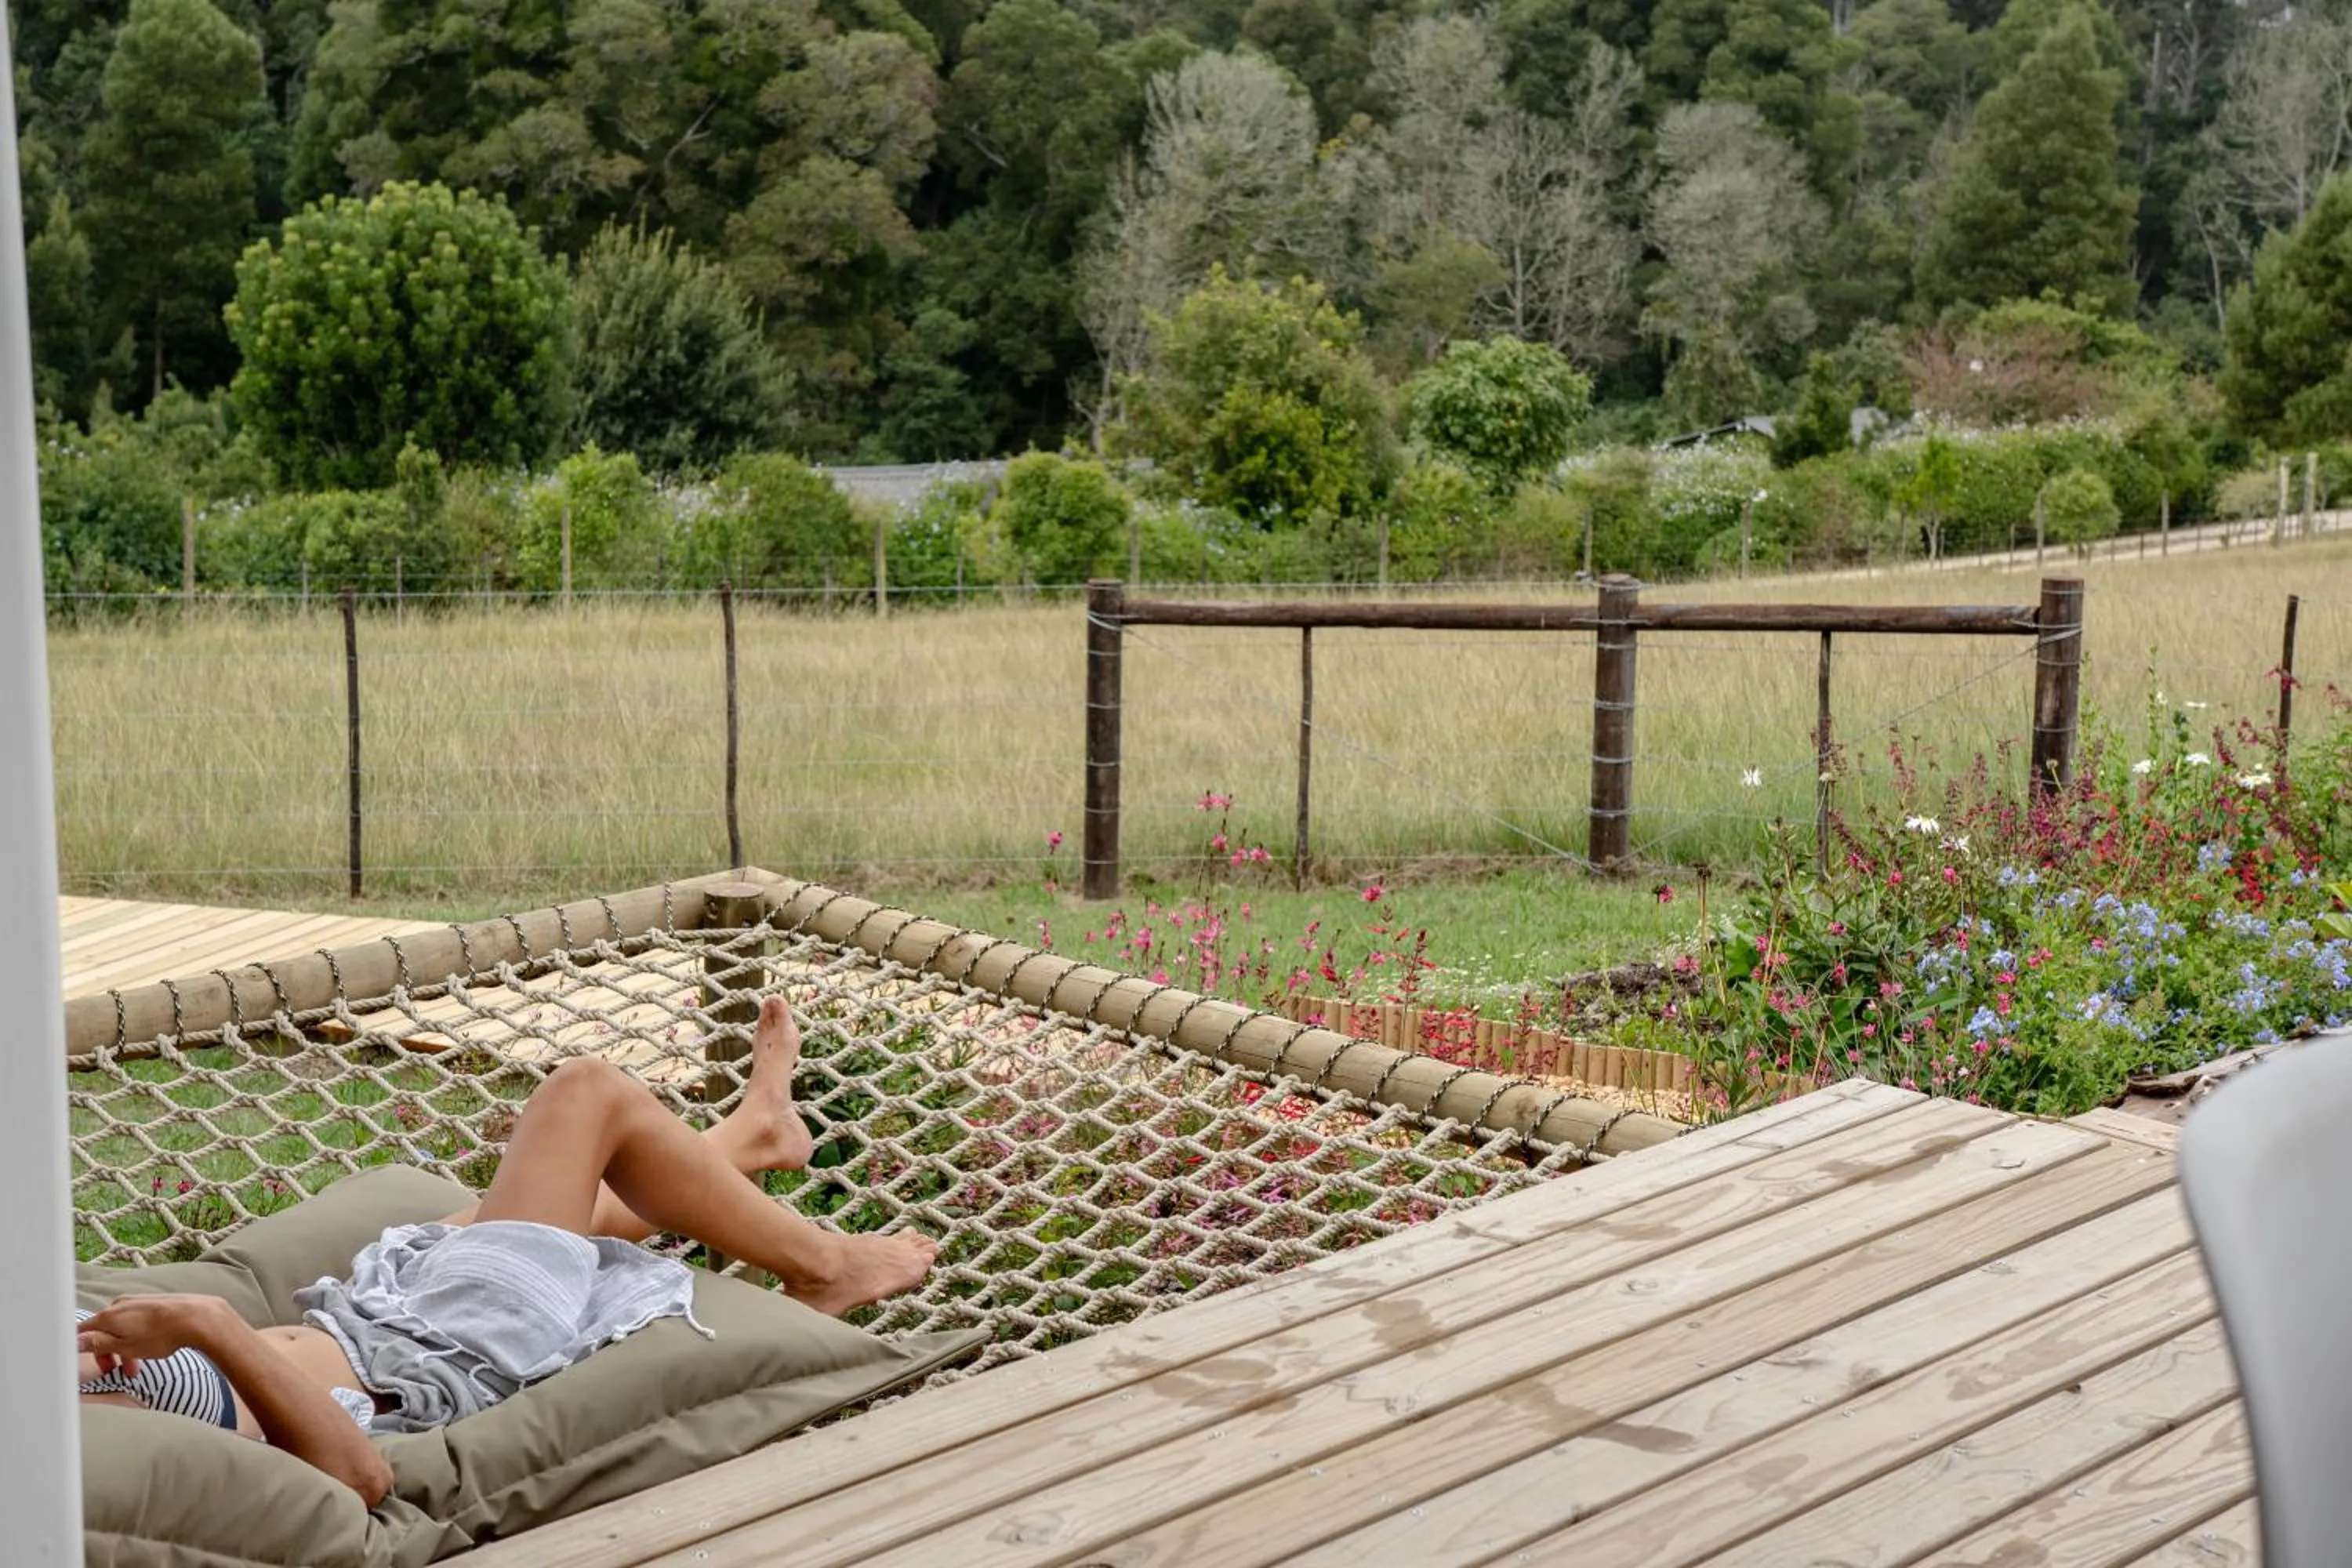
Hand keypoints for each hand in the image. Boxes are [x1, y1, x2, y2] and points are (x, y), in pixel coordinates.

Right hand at [77, 1294, 235, 1378]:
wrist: (198, 1317)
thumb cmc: (161, 1335)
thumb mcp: (124, 1346)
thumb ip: (98, 1343)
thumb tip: (75, 1341)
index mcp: (108, 1315)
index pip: (82, 1331)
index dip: (81, 1348)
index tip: (87, 1362)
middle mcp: (120, 1304)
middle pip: (102, 1331)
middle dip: (107, 1354)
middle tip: (117, 1370)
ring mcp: (138, 1301)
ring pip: (121, 1328)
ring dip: (124, 1349)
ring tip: (138, 1367)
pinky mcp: (154, 1303)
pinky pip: (136, 1322)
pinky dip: (137, 1338)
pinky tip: (150, 1347)